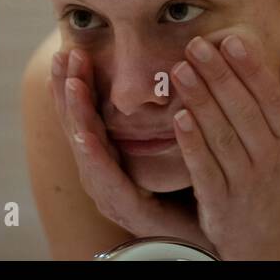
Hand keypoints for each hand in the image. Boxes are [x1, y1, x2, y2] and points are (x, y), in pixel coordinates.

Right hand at [49, 47, 217, 255]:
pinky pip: (109, 179)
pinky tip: (86, 134)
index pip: (90, 113)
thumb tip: (178, 59)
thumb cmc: (196, 182)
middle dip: (70, 91)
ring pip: (88, 148)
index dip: (78, 83)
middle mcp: (107, 175)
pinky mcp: (131, 210)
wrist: (214, 230)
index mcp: (115, 156)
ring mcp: (114, 194)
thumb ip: (171, 105)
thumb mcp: (180, 136)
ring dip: (77, 115)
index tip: (71, 48)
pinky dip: (95, 155)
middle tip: (65, 55)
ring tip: (71, 84)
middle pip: (80, 126)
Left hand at [170, 32, 279, 259]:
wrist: (267, 234)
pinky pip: (204, 169)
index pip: (271, 97)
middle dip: (218, 76)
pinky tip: (178, 118)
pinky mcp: (219, 201)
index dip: (251, 68)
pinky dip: (192, 144)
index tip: (232, 40)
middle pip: (243, 112)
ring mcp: (245, 181)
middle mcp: (272, 159)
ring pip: (221, 136)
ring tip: (180, 70)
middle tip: (195, 46)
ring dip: (200, 101)